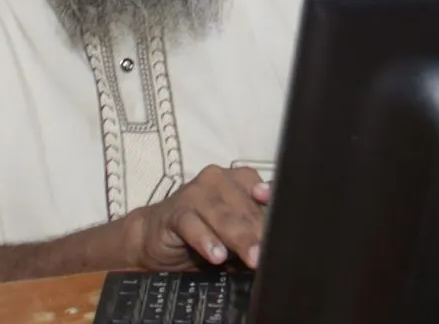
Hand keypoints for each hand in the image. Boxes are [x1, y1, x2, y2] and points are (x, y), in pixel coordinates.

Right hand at [125, 166, 270, 270]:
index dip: (272, 203)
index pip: (261, 189)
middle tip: (270, 254)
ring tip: (252, 257)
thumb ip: (254, 233)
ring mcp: (195, 193)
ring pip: (223, 214)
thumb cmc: (203, 233)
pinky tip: (216, 255)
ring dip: (239, 237)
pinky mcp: (175, 212)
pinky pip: (192, 225)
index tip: (284, 218)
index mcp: (238, 180)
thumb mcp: (233, 233)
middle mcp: (218, 179)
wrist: (154, 237)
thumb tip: (278, 250)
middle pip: (245, 206)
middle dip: (259, 231)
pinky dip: (205, 240)